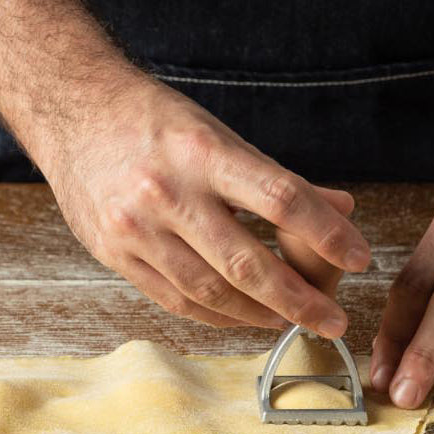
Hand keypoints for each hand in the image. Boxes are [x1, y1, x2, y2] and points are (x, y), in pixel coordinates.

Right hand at [38, 77, 370, 334]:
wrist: (72, 111)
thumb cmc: (157, 122)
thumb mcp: (221, 136)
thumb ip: (279, 180)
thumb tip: (344, 209)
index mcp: (204, 153)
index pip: (282, 198)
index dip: (328, 233)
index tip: (361, 256)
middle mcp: (168, 192)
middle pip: (248, 262)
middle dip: (300, 299)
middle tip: (336, 321)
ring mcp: (136, 228)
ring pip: (213, 291)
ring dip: (262, 315)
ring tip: (295, 322)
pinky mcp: (114, 254)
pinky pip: (177, 300)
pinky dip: (219, 315)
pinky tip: (247, 318)